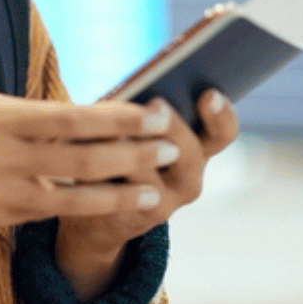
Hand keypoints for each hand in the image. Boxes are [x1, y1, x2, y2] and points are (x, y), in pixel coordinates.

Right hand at [0, 82, 179, 254]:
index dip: (118, 116)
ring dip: (118, 192)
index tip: (153, 110)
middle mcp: (5, 157)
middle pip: (83, 158)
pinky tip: (106, 204)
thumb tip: (47, 111)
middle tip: (170, 146)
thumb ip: (8, 106)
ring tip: (155, 190)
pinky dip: (78, 207)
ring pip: (73, 196)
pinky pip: (44, 212)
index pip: (74, 117)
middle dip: (132, 153)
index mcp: (0, 117)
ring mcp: (0, 193)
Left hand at [53, 90, 239, 299]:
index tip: (208, 94)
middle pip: (188, 149)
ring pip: (146, 166)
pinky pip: (115, 186)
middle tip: (156, 103)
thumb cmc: (121, 156)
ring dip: (125, 139)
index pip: (223, 132)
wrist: (96, 217)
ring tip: (108, 117)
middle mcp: (189, 180)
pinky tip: (79, 144)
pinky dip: (96, 161)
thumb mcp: (142, 132)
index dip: (221, 114)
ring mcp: (164, 203)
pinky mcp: (132, 216)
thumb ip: (148, 113)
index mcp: (197, 150)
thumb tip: (139, 86)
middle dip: (171, 124)